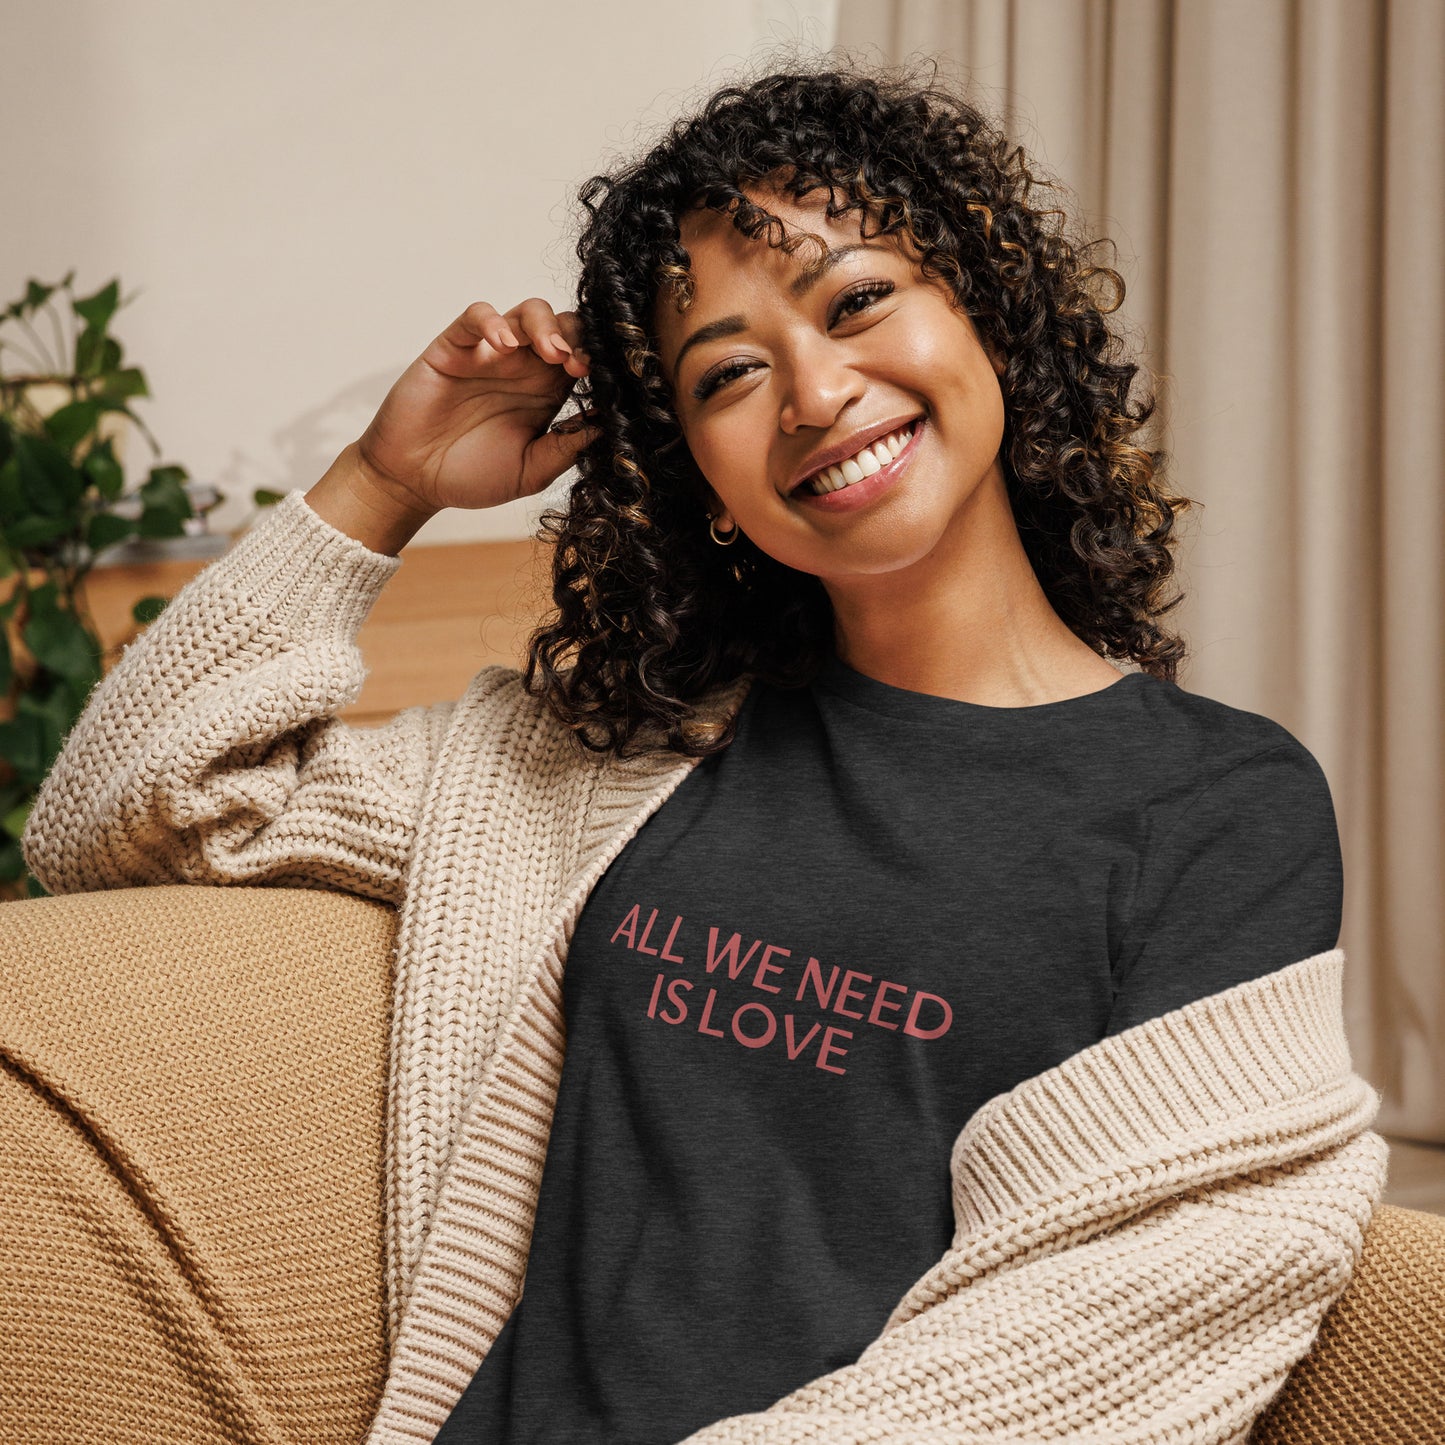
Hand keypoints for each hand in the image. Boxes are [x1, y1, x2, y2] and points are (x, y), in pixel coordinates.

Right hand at [353, 299, 598, 513]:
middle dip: (577, 337)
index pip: (582, 358)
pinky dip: (493, 321)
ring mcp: (489, 354)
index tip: (599, 380)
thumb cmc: (471, 476)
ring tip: (551, 352)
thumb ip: (565, 449)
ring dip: (545, 325)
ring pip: (526, 312)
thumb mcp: (530, 472)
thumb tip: (606, 427)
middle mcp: (523, 368)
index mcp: (546, 393)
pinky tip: (503, 344)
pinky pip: (475, 316)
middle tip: (577, 364)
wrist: (414, 481)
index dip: (595, 361)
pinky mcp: (454, 347)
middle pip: (563, 326)